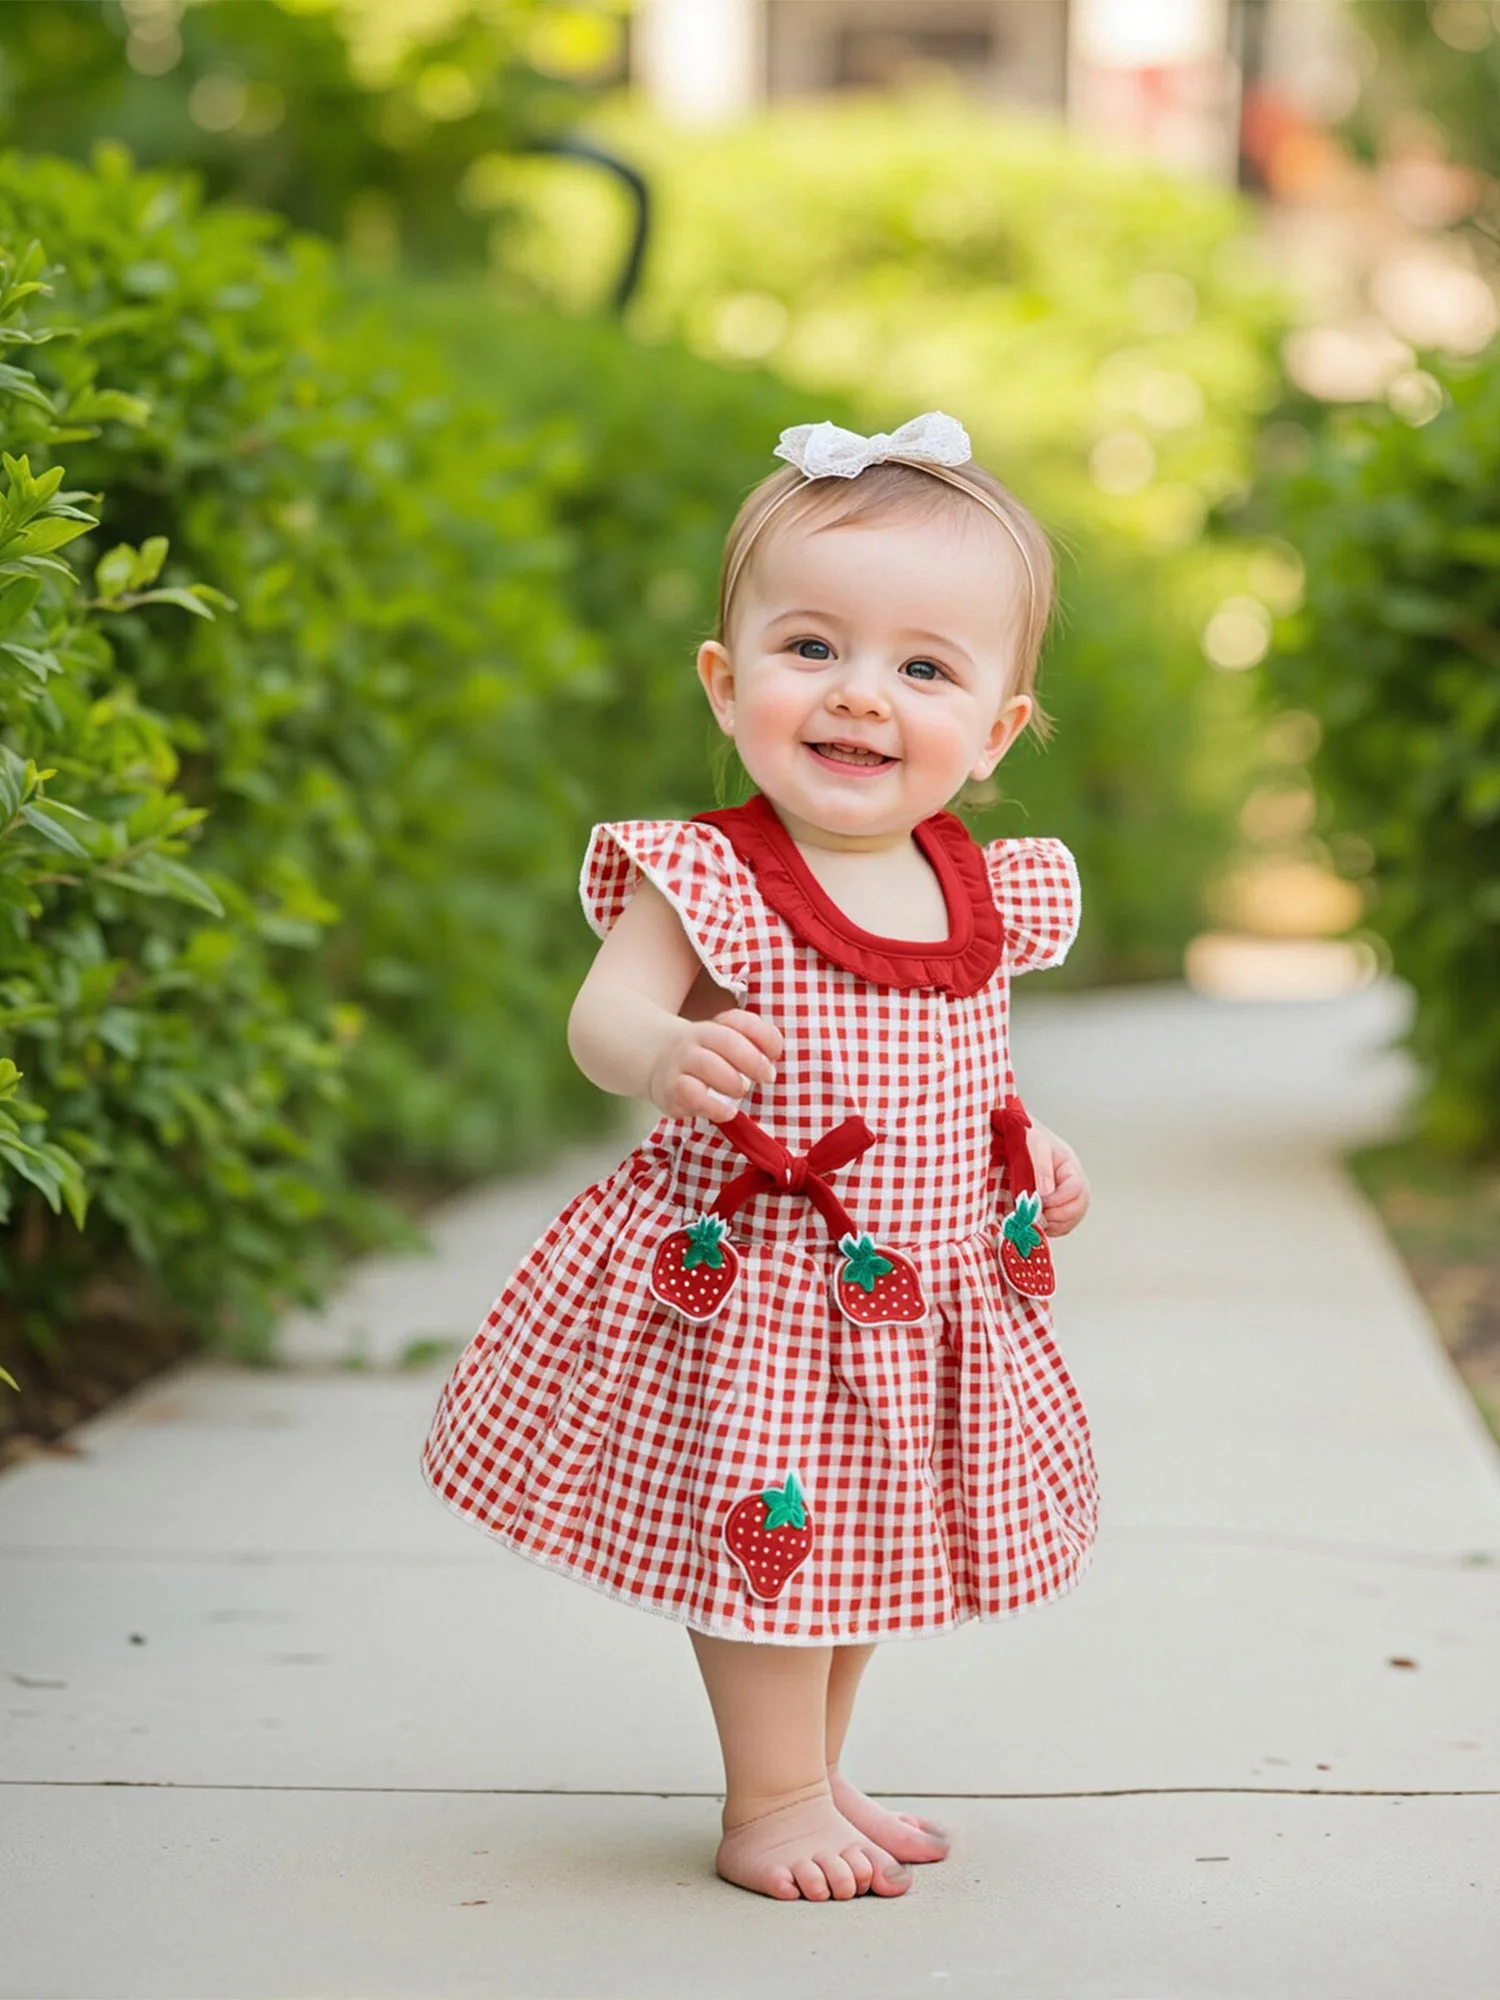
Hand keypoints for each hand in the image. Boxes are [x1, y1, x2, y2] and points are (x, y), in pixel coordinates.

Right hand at [647, 1009, 783, 1123]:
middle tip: (766, 1077)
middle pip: (726, 1040)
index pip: (739, 1021)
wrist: (654, 1059)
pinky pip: (690, 1094)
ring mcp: (679, 1063)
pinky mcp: (669, 1091)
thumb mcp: (724, 1045)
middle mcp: (694, 1040)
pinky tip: (728, 1112)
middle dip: (753, 1061)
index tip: (776, 1054)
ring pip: (706, 1063)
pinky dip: (714, 1106)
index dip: (764, 1036)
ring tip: (741, 1091)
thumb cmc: (704, 1057)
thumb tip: (771, 1064)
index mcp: (713, 1027)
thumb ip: (752, 1048)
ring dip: (732, 1080)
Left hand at [1026, 1121, 1089, 1235]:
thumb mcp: (1033, 1145)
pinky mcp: (1054, 1205)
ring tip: (1035, 1222)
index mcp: (1069, 1166)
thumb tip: (1045, 1193)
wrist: (1016, 1136)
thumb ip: (1040, 1168)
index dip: (1059, 1199)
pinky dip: (1050, 1228)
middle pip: (1080, 1206)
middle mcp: (1072, 1183)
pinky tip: (1036, 1224)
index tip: (1039, 1201)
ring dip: (1055, 1225)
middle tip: (1038, 1218)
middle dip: (1060, 1216)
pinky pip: (1061, 1224)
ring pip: (1072, 1218)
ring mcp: (1065, 1195)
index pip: (1077, 1188)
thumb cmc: (1026, 1136)